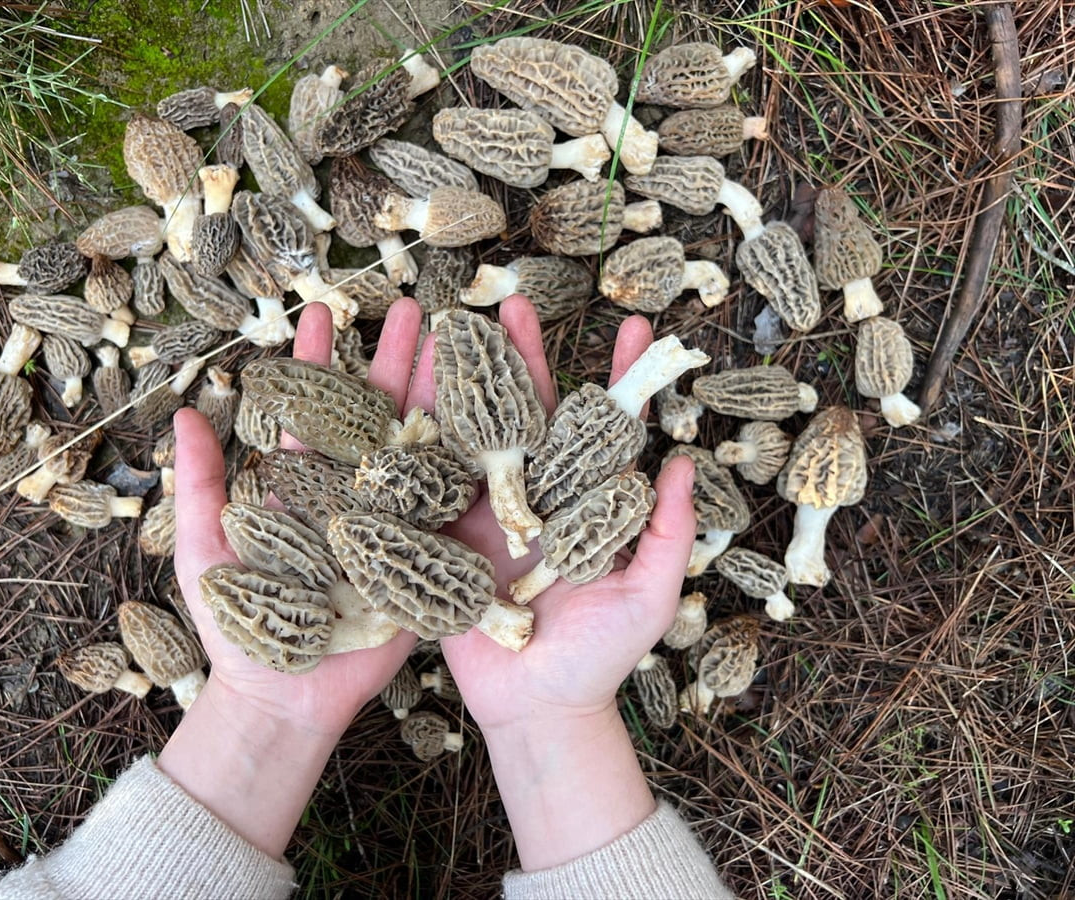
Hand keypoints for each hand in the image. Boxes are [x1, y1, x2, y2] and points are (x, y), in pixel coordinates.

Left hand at [160, 299, 420, 858]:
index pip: (315, 410)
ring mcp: (392, 522)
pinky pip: (448, 506)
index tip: (322, 310)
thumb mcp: (207, 548)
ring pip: (420, 448)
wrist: (282, 698)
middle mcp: (353, 495)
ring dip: (438, 397)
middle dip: (395, 362)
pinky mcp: (423, 557)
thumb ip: (201, 483)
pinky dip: (468, 464)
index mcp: (303, 486)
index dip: (317, 360)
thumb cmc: (236, 629)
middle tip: (414, 309)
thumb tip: (183, 413)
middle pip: (379, 416)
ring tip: (457, 345)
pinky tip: (488, 417)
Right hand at [408, 295, 697, 869]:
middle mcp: (535, 496)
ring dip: (465, 381)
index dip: (618, 379)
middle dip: (523, 359)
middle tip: (513, 304)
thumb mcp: (648, 594)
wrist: (537, 710)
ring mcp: (486, 513)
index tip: (634, 329)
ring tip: (452, 327)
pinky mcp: (443, 537)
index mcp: (586, 501)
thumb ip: (669, 531)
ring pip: (475, 433)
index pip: (604, 428)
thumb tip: (686, 462)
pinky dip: (416, 436)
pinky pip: (429, 481)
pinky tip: (403, 389)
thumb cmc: (602, 657)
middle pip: (529, 414)